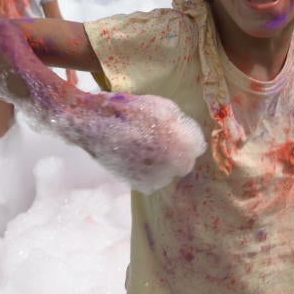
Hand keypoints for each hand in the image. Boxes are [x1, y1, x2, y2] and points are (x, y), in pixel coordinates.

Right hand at [40, 90, 205, 193]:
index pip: (197, 147)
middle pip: (184, 162)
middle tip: (156, 140)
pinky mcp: (141, 185)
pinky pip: (152, 179)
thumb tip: (189, 136)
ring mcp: (158, 178)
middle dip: (175, 152)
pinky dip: (146, 170)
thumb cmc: (130, 112)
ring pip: (168, 172)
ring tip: (141, 147)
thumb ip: (181, 124)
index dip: (184, 138)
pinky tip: (134, 156)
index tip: (173, 133)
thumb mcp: (163, 107)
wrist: (95, 126)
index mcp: (184, 145)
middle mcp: (175, 166)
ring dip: (161, 163)